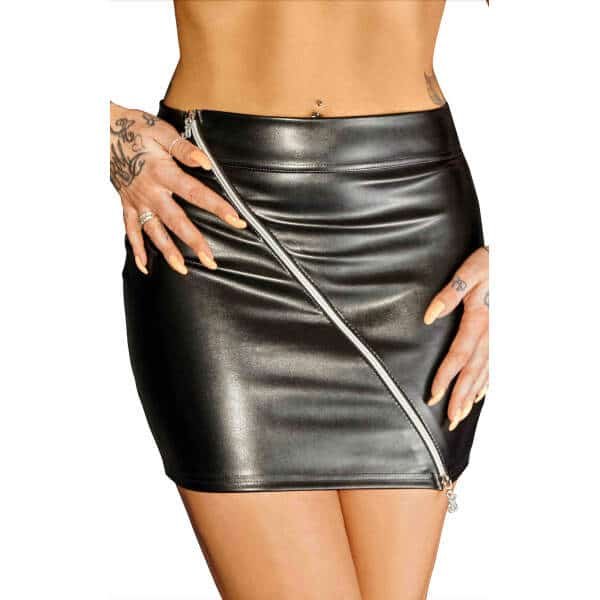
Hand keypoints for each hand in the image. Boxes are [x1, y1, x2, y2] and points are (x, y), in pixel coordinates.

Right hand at [110, 101, 246, 274]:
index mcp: (162, 173)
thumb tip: (206, 163)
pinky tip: (145, 266)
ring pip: (153, 232)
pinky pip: (130, 231)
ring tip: (183, 270)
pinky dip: (136, 250)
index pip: (196, 193)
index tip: (236, 220)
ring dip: (168, 253)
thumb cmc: (135, 129)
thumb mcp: (162, 132)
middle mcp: (150, 192)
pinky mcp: (126, 205)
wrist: (100, 130)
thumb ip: (185, 149)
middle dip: (194, 243)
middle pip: (176, 221)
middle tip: (211, 261)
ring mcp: (137, 201)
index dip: (217, 207)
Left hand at [423, 246, 488, 430]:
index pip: (459, 356)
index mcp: (481, 320)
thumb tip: (429, 316)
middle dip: (460, 397)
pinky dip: (488, 383)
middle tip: (449, 419)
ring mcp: (501, 338)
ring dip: (473, 395)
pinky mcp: (504, 336)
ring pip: (486, 373)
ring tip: (461, 414)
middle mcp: (493, 334)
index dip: (445, 377)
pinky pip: (496, 366)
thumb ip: (450, 294)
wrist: (522, 261)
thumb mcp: (470, 272)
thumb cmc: (494, 263)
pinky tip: (480, 394)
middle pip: (473, 372)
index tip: (433, 395)